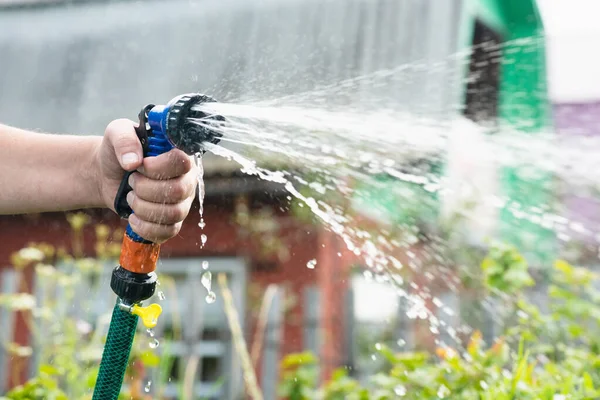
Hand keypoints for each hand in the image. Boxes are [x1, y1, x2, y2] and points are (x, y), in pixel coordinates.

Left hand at [94, 119, 197, 242]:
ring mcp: (182, 202)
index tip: (139, 166)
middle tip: (132, 181)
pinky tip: (133, 218)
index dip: (157, 168)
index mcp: (180, 155)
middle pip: (178, 191)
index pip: (182, 162)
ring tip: (131, 197)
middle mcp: (187, 179)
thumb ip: (124, 139)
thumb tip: (133, 162)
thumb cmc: (118, 152)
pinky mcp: (172, 221)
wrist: (107, 175)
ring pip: (173, 213)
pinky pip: (168, 231)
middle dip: (146, 189)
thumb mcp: (116, 133)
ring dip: (143, 207)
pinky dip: (146, 227)